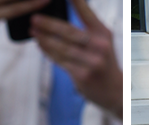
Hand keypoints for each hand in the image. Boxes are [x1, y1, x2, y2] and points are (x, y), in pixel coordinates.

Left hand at [30, 0, 120, 116]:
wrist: (115, 91)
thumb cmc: (104, 62)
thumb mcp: (103, 40)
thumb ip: (87, 26)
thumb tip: (64, 11)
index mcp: (103, 33)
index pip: (86, 12)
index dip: (74, 1)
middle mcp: (99, 46)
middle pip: (69, 31)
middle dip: (48, 24)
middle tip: (34, 18)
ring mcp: (92, 62)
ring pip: (62, 47)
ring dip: (44, 39)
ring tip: (33, 31)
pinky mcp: (83, 76)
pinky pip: (61, 61)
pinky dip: (48, 52)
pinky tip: (41, 45)